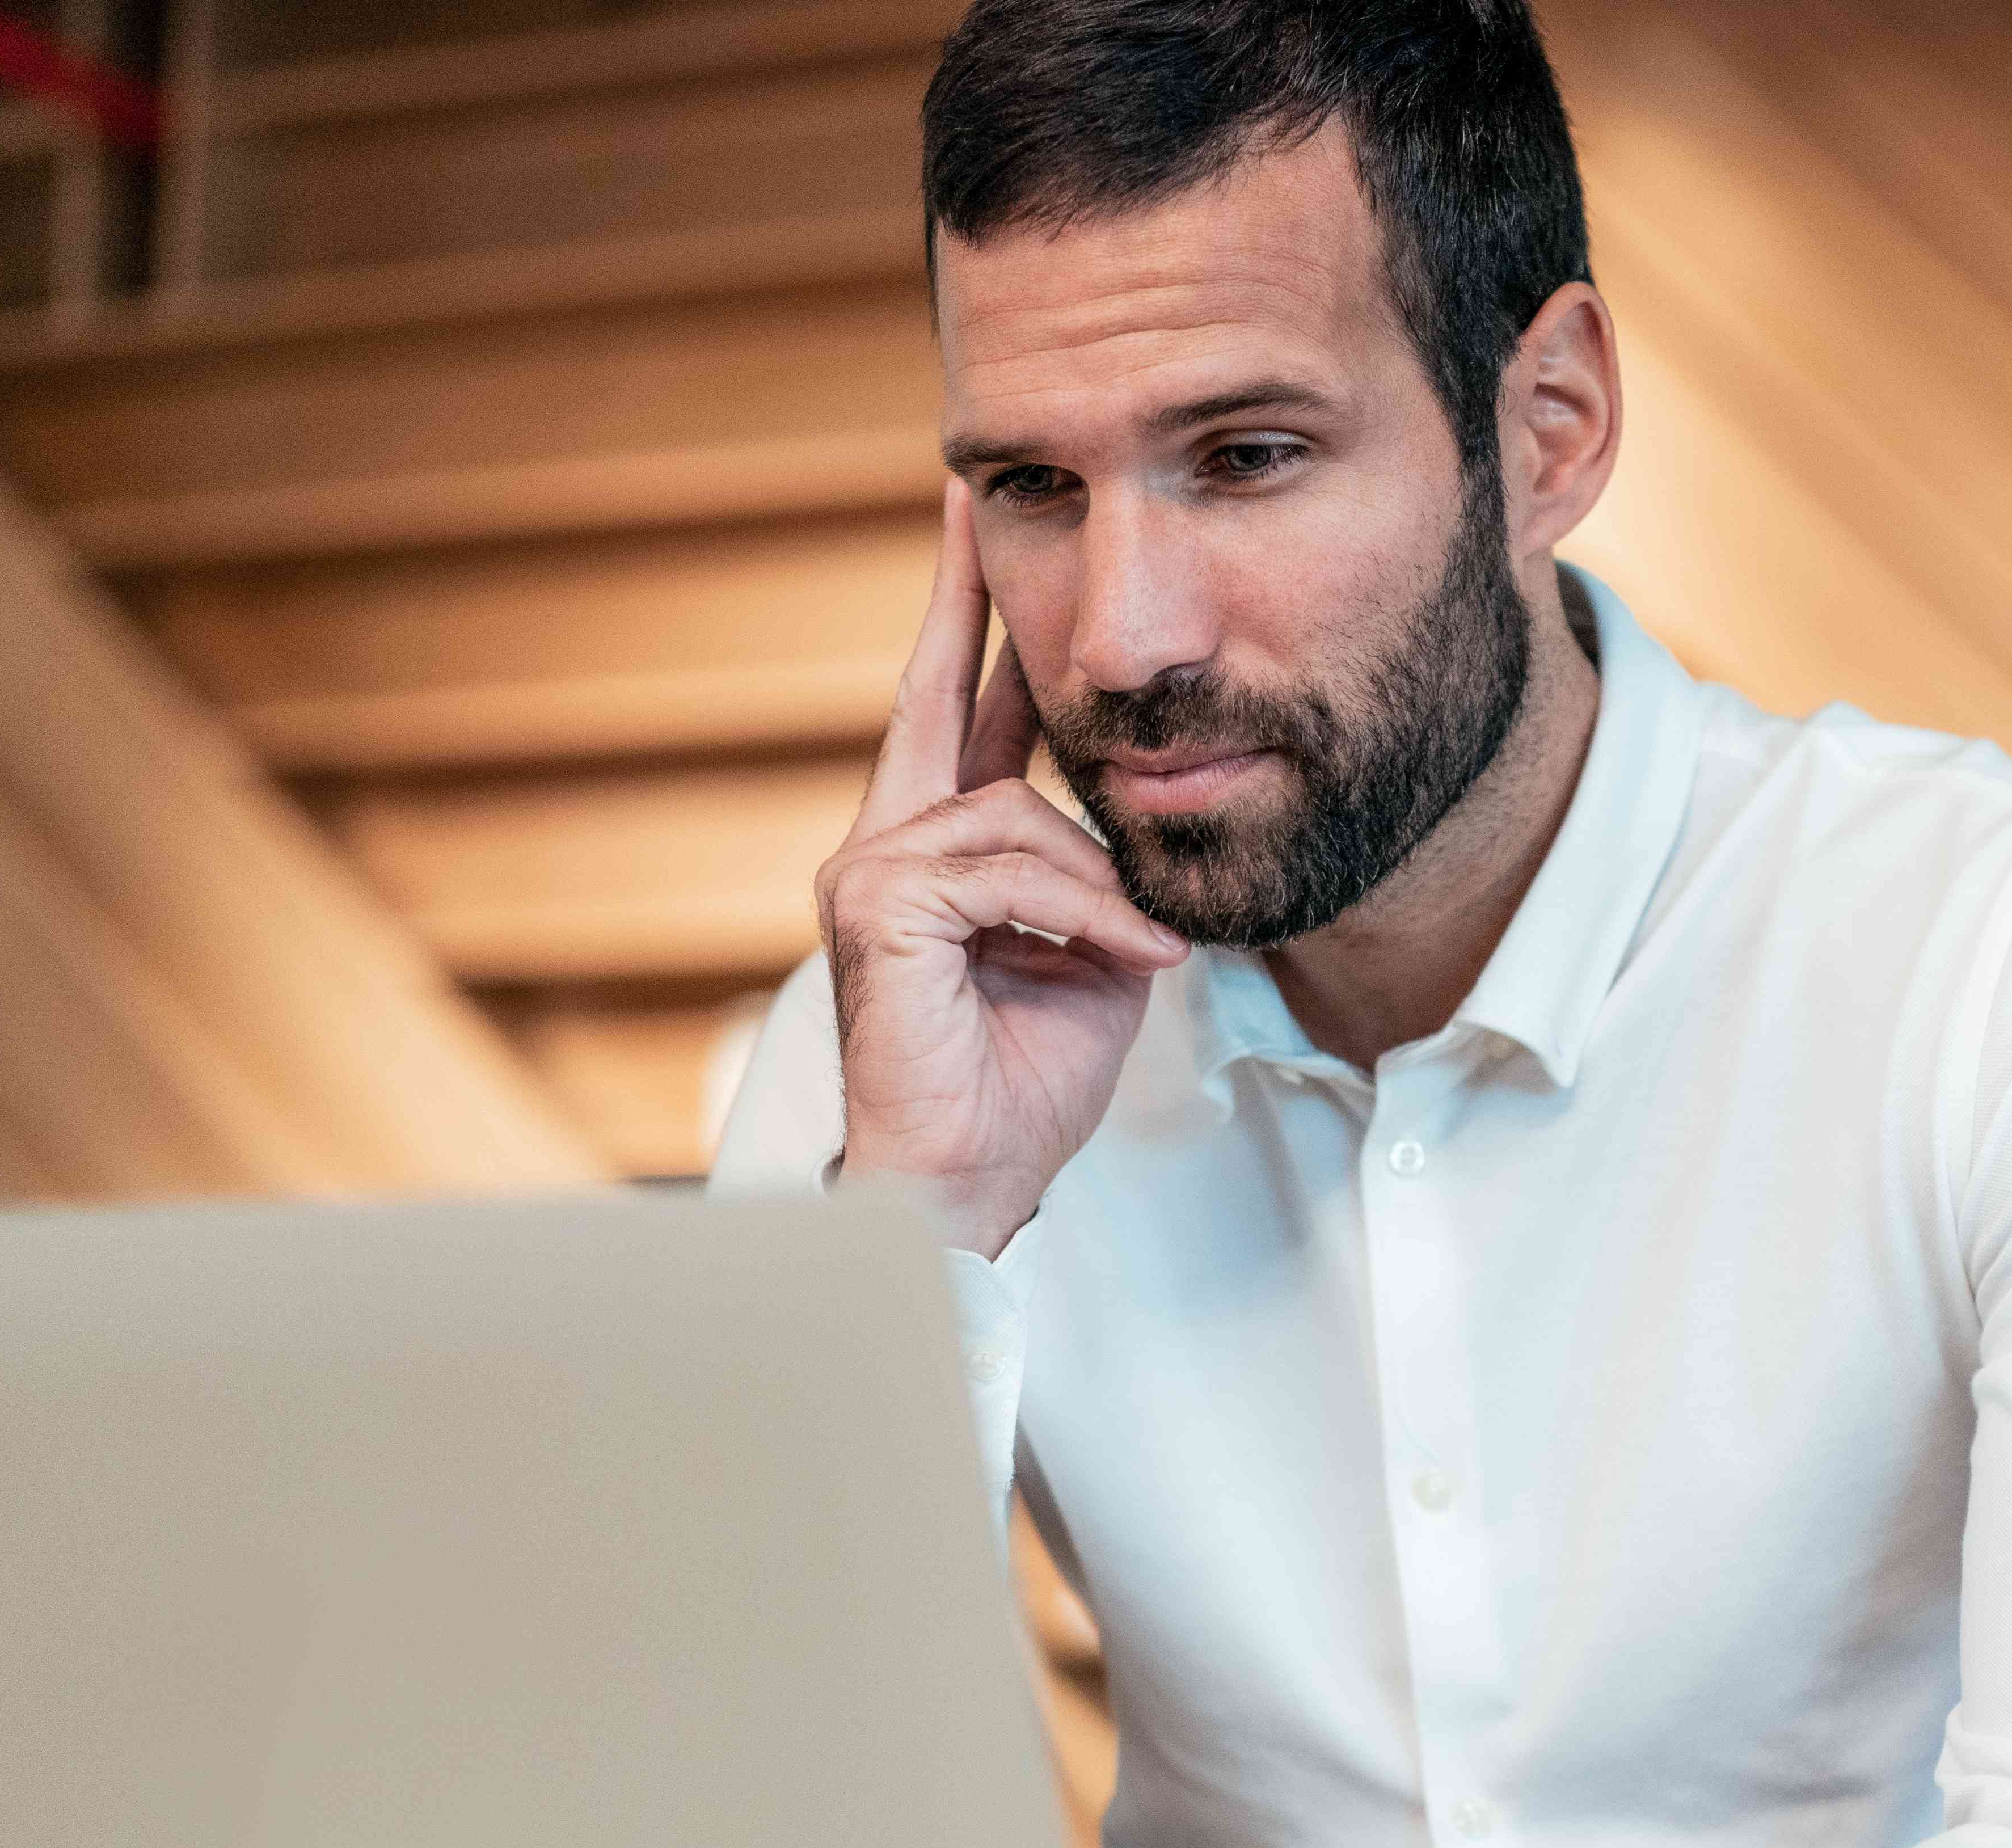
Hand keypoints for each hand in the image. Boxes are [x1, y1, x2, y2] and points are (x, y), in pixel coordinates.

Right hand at [816, 478, 1188, 1256]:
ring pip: (1012, 812)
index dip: (971, 624)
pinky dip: (1077, 911)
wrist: (971, 1179)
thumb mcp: (1095, 955)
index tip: (980, 532)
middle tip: (975, 504)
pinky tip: (1117, 956)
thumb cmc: (1023, 1084)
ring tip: (1138, 949)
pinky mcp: (877, 907)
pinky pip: (1005, 866)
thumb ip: (1102, 878)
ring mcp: (871, 871)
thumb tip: (1141, 815)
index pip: (951, 712)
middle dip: (966, 600)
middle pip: (931, 697)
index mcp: (938, 851)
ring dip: (1097, 884)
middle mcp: (887, 843)